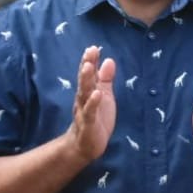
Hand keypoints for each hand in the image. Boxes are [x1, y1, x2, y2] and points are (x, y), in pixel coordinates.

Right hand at [67, 46, 115, 162]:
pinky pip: (90, 112)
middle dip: (87, 66)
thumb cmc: (96, 118)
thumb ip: (105, 79)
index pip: (88, 74)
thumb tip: (109, 60)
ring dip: (86, 80)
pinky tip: (97, 94)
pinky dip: (93, 103)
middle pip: (84, 80)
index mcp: (88, 92)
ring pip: (84, 94)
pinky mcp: (88, 124)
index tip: (93, 47)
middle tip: (90, 52)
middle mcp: (83, 99)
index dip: (90, 61)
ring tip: (89, 67)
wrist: (86, 145)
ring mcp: (84, 111)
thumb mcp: (104, 96)